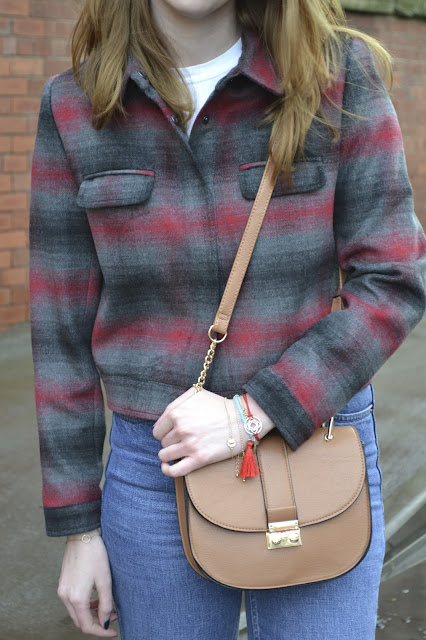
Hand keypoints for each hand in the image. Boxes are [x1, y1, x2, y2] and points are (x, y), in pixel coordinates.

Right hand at [57, 531, 117, 636]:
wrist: (81, 535)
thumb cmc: (95, 555)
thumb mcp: (105, 580)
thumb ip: (105, 604)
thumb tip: (105, 621)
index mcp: (76, 598)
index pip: (87, 626)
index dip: (100, 631)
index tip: (113, 631)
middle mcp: (66, 597)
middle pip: (80, 621)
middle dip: (96, 623)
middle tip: (112, 617)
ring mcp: (62, 590)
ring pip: (76, 612)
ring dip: (91, 614)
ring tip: (107, 608)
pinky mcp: (63, 584)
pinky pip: (73, 602)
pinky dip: (85, 606)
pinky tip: (96, 599)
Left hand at [152, 387, 274, 476]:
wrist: (242, 419)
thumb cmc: (219, 406)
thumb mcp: (196, 394)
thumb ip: (177, 402)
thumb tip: (164, 417)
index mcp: (177, 412)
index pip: (157, 430)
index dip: (164, 432)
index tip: (173, 433)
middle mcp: (181, 428)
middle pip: (163, 442)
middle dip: (171, 442)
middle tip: (184, 439)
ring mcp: (190, 444)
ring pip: (165, 455)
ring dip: (170, 454)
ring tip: (180, 451)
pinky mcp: (199, 459)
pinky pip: (174, 470)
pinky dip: (167, 470)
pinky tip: (167, 467)